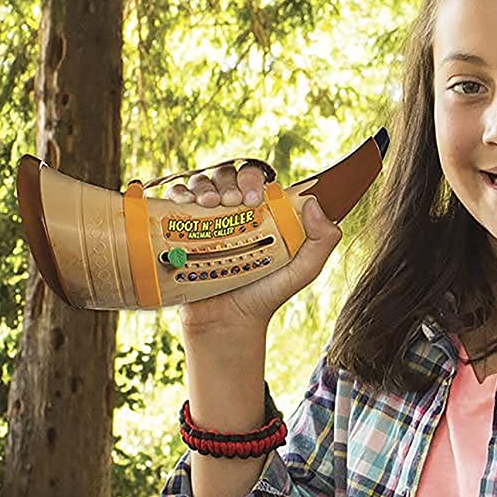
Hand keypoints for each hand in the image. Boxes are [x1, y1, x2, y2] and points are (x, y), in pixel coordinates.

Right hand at [165, 162, 342, 337]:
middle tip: (231, 202)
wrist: (229, 320)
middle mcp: (233, 211)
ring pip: (201, 184)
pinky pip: (175, 201)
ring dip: (203, 186)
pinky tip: (183, 202)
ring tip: (207, 204)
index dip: (252, 179)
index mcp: (262, 211)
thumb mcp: (303, 269)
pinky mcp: (181, 230)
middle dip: (228, 182)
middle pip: (227, 175)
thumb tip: (314, 203)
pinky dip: (177, 193)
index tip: (253, 198)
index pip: (256, 179)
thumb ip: (321, 240)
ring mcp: (206, 219)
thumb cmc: (267, 293)